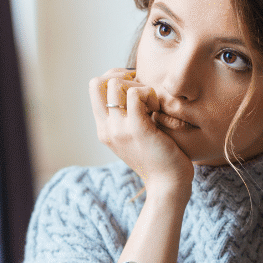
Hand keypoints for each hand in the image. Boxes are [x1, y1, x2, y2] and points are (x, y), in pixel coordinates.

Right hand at [90, 68, 192, 197]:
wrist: (167, 186)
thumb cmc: (159, 159)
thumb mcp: (135, 137)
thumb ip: (128, 118)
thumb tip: (135, 91)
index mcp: (104, 129)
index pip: (94, 88)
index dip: (113, 77)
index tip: (135, 85)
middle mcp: (106, 128)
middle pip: (98, 82)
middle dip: (121, 76)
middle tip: (143, 89)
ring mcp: (119, 129)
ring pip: (116, 84)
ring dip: (138, 85)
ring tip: (153, 103)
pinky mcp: (137, 129)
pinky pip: (135, 94)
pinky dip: (149, 93)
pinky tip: (158, 109)